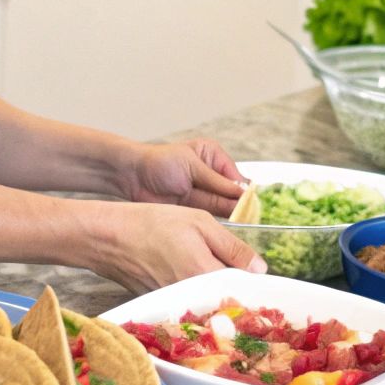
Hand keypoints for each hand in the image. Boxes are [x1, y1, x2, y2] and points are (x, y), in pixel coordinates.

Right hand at [89, 201, 265, 292]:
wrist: (110, 238)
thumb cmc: (152, 225)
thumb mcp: (200, 223)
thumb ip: (232, 247)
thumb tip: (259, 268)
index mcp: (205, 276)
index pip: (243, 288)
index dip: (250, 279)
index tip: (253, 272)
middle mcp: (192, 298)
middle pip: (225, 299)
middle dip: (233, 286)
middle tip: (233, 268)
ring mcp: (176, 305)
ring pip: (207, 302)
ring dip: (213, 290)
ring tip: (205, 269)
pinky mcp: (163, 305)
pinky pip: (188, 303)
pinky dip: (193, 292)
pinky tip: (186, 274)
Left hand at [120, 138, 248, 215]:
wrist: (133, 176)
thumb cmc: (160, 162)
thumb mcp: (191, 167)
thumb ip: (216, 182)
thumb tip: (241, 192)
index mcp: (213, 157)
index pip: (235, 176)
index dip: (243, 191)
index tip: (251, 203)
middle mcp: (211, 175)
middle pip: (232, 193)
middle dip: (239, 204)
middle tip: (249, 216)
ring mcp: (203, 192)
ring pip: (223, 206)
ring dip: (230, 214)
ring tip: (241, 222)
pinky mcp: (193, 208)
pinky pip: (210, 216)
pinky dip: (217, 221)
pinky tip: (226, 227)